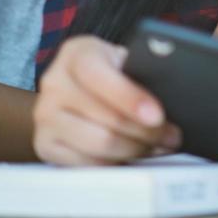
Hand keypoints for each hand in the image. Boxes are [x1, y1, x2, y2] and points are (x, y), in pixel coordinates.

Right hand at [33, 35, 180, 165]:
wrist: (78, 86)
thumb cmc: (112, 71)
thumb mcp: (125, 60)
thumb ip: (143, 71)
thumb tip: (172, 93)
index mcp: (76, 53)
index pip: (100, 76)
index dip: (130, 98)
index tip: (157, 116)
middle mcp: (54, 82)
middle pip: (105, 118)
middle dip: (147, 131)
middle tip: (172, 136)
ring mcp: (45, 116)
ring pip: (99, 144)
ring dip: (136, 149)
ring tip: (157, 146)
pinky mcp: (45, 144)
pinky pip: (87, 164)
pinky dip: (116, 163)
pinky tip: (134, 155)